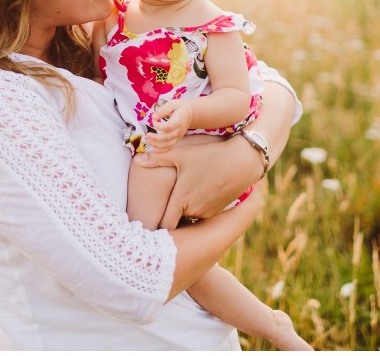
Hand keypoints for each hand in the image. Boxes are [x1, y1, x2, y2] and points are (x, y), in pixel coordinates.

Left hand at [134, 135, 259, 222]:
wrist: (243, 160)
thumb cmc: (210, 155)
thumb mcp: (182, 154)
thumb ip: (158, 157)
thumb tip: (136, 160)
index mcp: (181, 200)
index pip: (164, 224)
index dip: (156, 223)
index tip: (150, 219)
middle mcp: (194, 211)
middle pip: (176, 218)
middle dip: (171, 212)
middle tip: (163, 201)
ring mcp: (208, 212)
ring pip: (189, 215)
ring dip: (185, 208)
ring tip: (182, 193)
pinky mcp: (218, 210)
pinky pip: (202, 212)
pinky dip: (197, 205)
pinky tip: (198, 189)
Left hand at [148, 100, 191, 152]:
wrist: (189, 114)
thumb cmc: (179, 108)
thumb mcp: (172, 104)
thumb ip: (163, 110)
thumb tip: (153, 117)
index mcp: (178, 121)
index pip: (169, 127)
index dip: (159, 126)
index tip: (153, 120)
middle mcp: (179, 130)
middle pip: (167, 137)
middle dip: (156, 138)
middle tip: (147, 135)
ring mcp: (178, 137)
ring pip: (168, 145)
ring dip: (157, 145)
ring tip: (148, 141)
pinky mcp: (176, 140)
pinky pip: (169, 148)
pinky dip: (161, 151)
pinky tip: (153, 149)